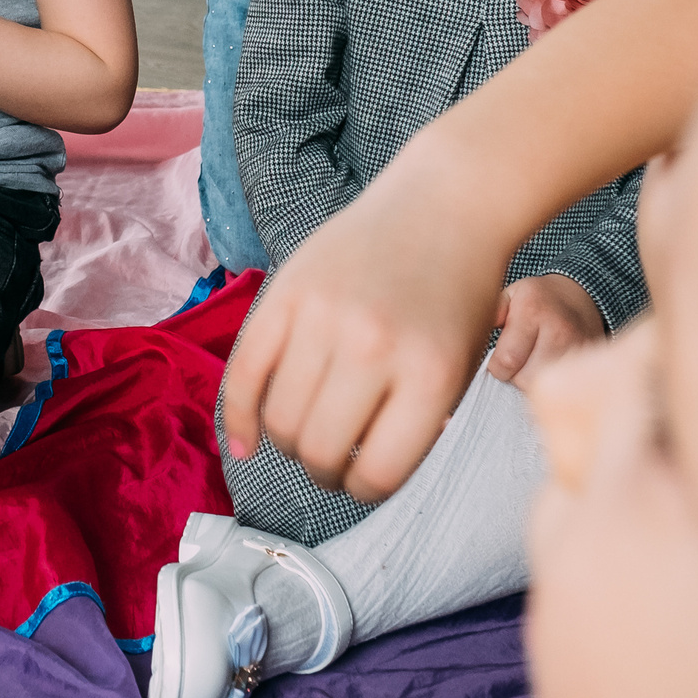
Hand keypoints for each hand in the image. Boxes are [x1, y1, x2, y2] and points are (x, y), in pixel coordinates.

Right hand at [219, 166, 511, 499]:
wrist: (441, 208)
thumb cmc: (455, 298)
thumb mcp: (459, 371)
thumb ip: (413, 427)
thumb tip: (350, 474)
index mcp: (430, 376)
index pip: (378, 474)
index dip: (365, 489)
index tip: (363, 478)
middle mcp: (373, 347)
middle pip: (321, 450)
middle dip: (324, 471)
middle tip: (333, 461)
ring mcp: (324, 316)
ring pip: (279, 419)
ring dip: (288, 444)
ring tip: (306, 434)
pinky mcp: (285, 290)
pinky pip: (244, 371)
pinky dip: (238, 416)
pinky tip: (246, 441)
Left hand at [486, 274, 605, 390]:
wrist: (580, 297)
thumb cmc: (536, 300)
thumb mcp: (509, 296)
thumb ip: (489, 315)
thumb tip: (468, 336)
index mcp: (532, 310)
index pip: (506, 361)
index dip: (496, 367)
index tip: (497, 360)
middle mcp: (558, 330)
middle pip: (526, 379)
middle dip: (515, 377)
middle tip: (517, 361)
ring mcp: (577, 348)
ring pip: (545, 387)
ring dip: (534, 383)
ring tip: (533, 364)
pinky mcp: (588, 362)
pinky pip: (564, 388)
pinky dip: (553, 384)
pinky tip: (549, 368)